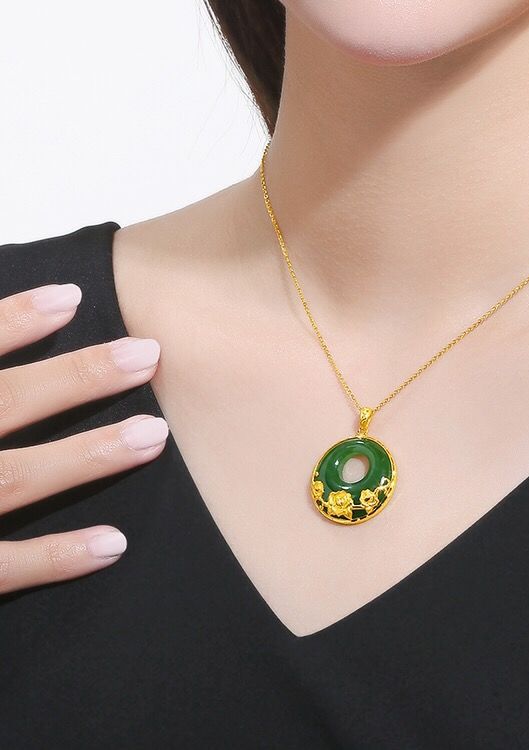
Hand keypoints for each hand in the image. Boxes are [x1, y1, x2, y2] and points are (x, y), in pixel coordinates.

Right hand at [0, 282, 167, 593]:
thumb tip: (2, 331)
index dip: (9, 321)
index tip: (71, 296)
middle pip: (1, 405)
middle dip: (76, 379)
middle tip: (147, 354)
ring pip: (12, 479)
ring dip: (86, 457)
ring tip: (153, 434)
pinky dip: (54, 557)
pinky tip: (113, 542)